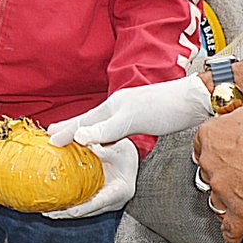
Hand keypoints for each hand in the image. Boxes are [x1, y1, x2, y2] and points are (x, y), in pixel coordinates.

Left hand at [44, 139, 138, 218]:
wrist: (131, 159)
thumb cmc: (127, 152)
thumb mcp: (118, 147)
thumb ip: (100, 147)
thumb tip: (80, 139)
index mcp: (120, 191)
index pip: (95, 203)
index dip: (78, 207)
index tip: (62, 209)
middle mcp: (113, 202)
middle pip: (85, 212)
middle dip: (65, 212)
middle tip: (46, 211)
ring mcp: (106, 204)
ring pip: (82, 211)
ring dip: (64, 211)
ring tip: (46, 210)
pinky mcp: (99, 202)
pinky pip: (82, 205)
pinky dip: (69, 203)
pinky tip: (54, 201)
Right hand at [45, 75, 211, 146]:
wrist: (194, 101)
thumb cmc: (166, 108)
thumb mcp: (133, 119)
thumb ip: (106, 129)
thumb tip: (80, 136)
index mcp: (112, 106)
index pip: (82, 121)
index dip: (65, 130)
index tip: (48, 139)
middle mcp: (117, 107)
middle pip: (87, 120)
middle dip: (70, 128)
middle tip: (52, 135)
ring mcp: (128, 112)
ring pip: (99, 124)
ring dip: (84, 132)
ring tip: (71, 139)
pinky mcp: (139, 119)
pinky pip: (111, 129)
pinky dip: (100, 135)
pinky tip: (103, 141)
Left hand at [194, 100, 242, 242]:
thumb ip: (238, 120)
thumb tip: (242, 121)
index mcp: (211, 136)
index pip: (200, 148)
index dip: (211, 154)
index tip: (217, 156)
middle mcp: (211, 163)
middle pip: (208, 175)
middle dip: (222, 176)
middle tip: (237, 174)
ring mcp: (223, 188)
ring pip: (216, 200)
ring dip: (226, 201)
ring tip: (237, 200)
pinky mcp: (239, 208)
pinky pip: (231, 227)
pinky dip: (233, 234)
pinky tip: (235, 236)